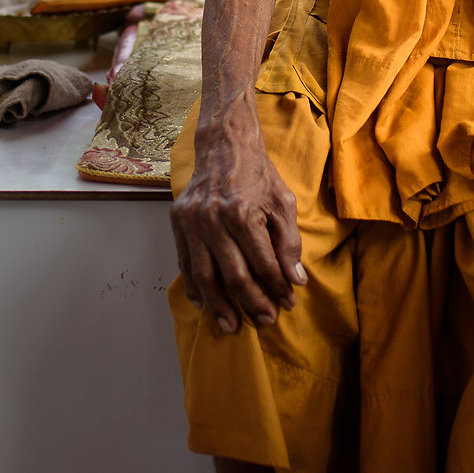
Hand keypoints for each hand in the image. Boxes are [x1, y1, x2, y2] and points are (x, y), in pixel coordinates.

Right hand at [170, 117, 305, 332]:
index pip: (263, 263)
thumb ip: (289, 243)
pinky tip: (203, 304)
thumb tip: (295, 280)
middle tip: (265, 320)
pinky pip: (185, 262)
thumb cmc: (259, 175)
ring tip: (231, 326)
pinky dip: (194, 286)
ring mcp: (192, 221)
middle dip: (252, 302)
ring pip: (204, 275)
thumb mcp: (284, 203)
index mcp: (243, 213)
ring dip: (219, 305)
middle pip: (233, 275)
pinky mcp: (178, 222)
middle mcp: (213, 219)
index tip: (288, 302)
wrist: (224, 146)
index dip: (277, 287)